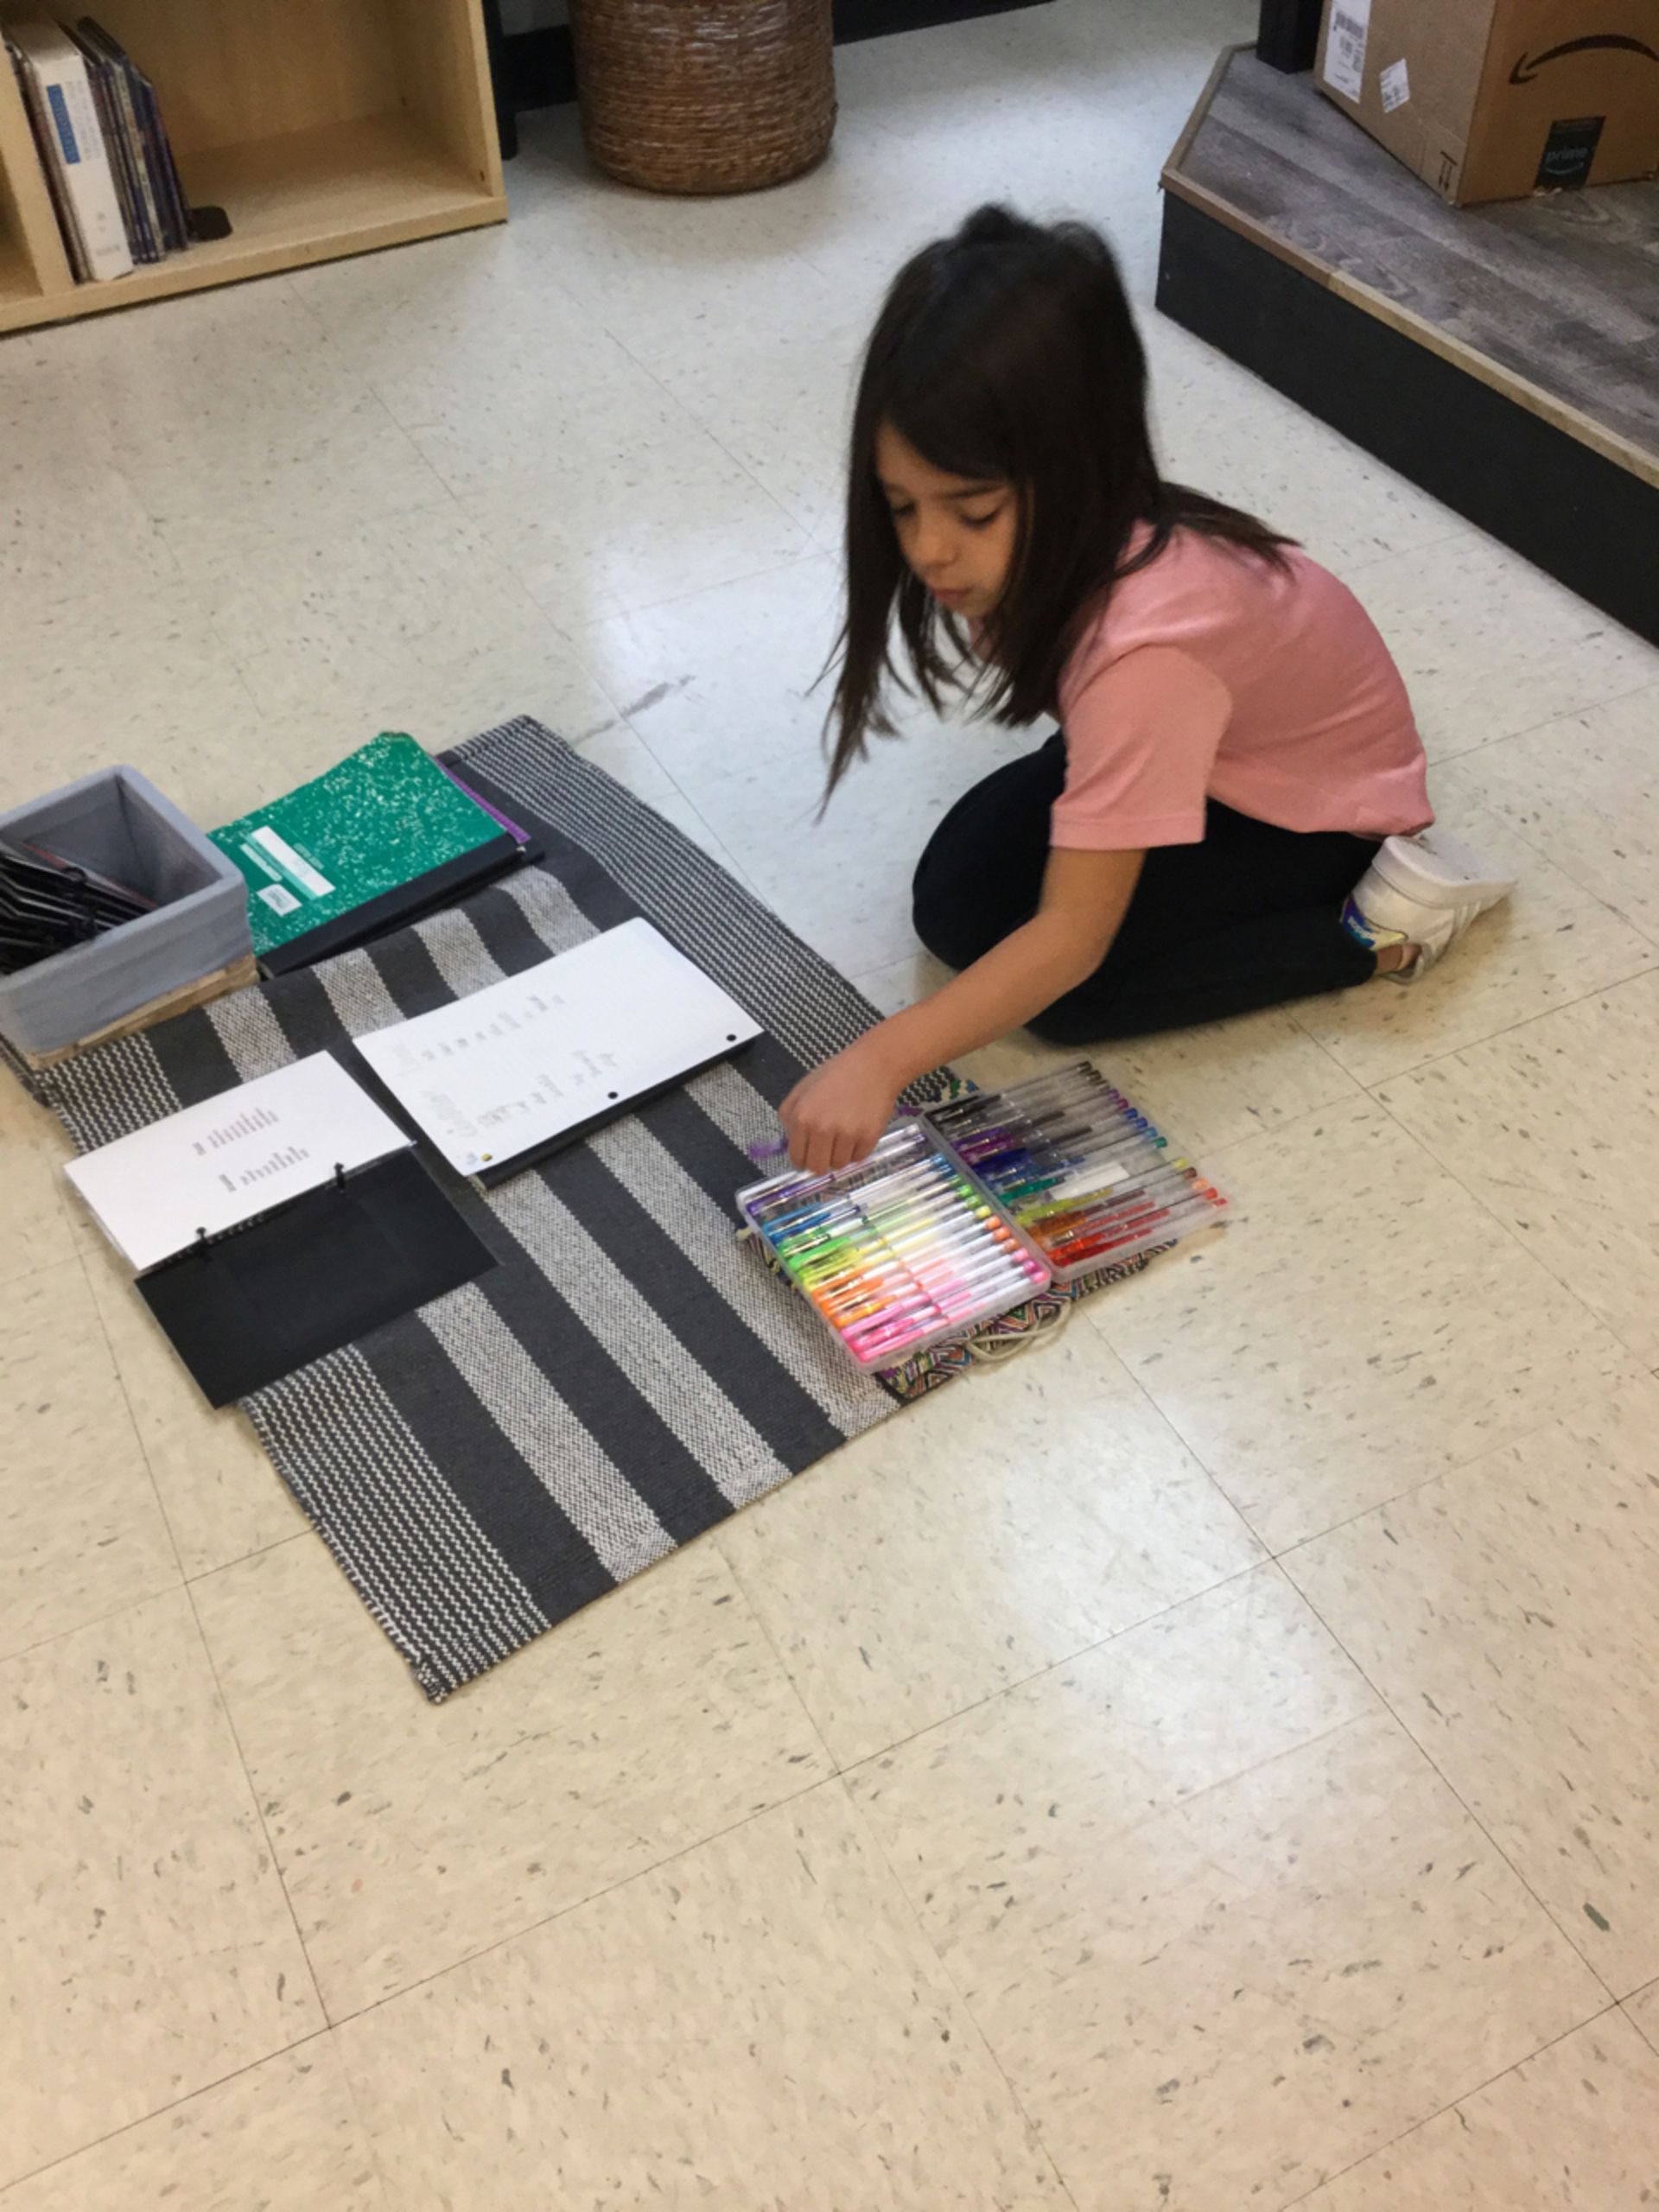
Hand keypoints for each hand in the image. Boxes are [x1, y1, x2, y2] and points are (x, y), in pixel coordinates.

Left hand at [779, 1041, 901, 1173]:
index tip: (810, 1155)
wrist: (874, 1066)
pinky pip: (859, 1158)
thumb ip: (790, 1114)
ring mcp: (846, 1135)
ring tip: (845, 1136)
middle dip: (821, 1162)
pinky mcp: (868, 1138)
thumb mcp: (803, 1087)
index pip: (797, 1158)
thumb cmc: (838, 1074)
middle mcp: (822, 1129)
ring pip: (839, 1165)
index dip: (803, 1159)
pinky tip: (858, 1132)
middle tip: (827, 1151)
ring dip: (841, 1155)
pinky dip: (858, 1150)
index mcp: (802, 1117)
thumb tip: (790, 1139)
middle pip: (817, 1168)